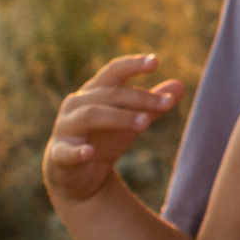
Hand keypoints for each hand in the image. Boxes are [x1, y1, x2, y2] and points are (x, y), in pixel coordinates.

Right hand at [43, 54, 184, 204]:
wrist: (79, 178)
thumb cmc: (105, 140)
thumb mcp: (132, 122)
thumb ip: (153, 106)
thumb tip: (181, 85)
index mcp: (93, 92)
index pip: (113, 72)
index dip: (133, 64)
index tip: (156, 62)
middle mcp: (76, 105)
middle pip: (109, 94)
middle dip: (139, 98)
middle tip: (167, 103)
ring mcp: (65, 128)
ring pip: (90, 115)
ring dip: (119, 117)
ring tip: (145, 123)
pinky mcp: (59, 154)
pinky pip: (66, 152)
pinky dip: (77, 152)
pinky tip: (89, 153)